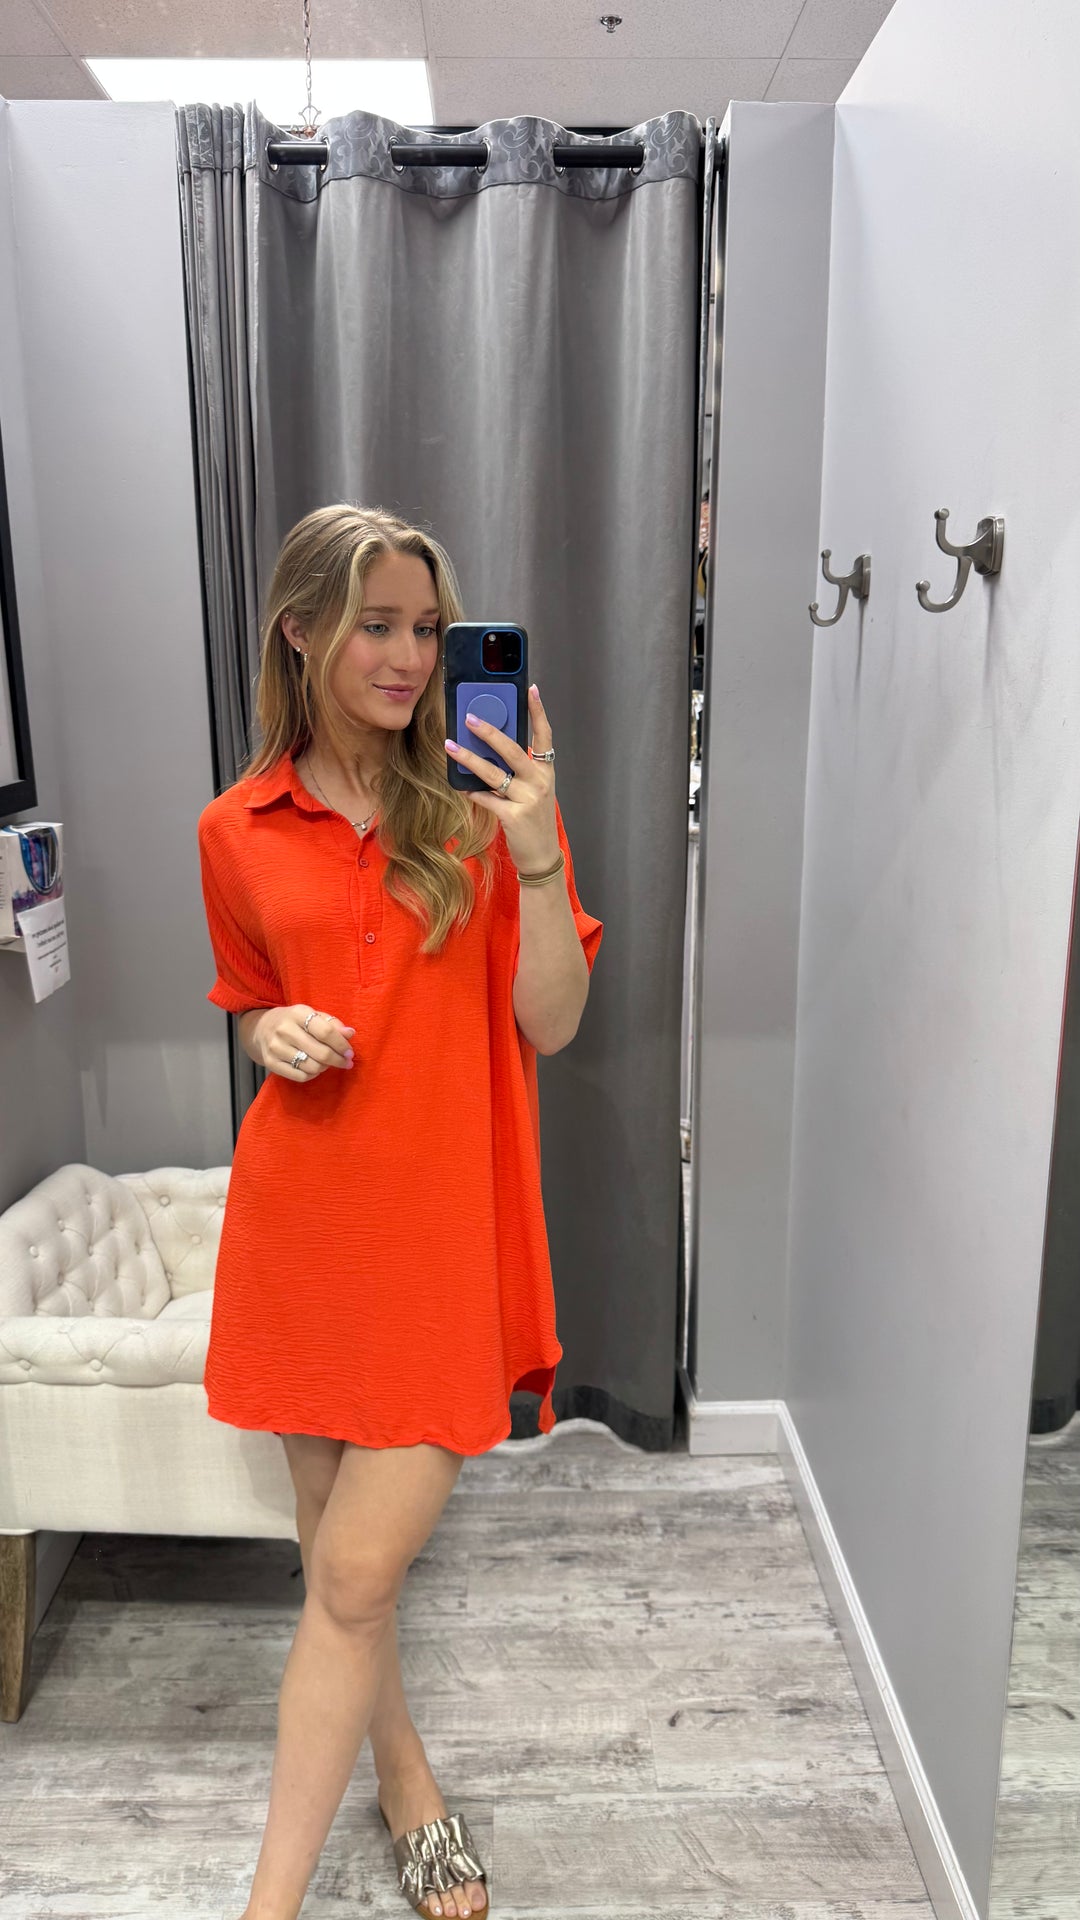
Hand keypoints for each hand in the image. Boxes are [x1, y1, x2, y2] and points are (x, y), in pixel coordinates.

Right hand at [254, 1005, 355, 1080]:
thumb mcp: (311, 1015)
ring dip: (325, 1068)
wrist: (260, 1028)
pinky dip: (312, 1074)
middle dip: (338, 1060)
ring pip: (311, 1067)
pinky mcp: (270, 1063)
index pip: (326, 1032)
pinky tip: (314, 1068)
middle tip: (346, 1062)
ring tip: (328, 1063)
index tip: (350, 1053)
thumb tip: (350, 1033)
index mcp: (298, 1013)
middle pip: (320, 1053)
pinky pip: (300, 1076)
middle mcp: (284, 1030)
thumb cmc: (294, 1022)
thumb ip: (332, 1024)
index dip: (342, 1045)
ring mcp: (276, 1047)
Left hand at [444, 683, 559, 872]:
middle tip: (470, 718)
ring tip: (450, 747)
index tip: (531, 690)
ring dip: (469, 759)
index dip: (538, 712)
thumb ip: (518, 771)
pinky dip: (472, 792)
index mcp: (545, 771)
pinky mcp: (514, 817)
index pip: (544, 735)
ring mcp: (528, 799)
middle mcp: (539, 782)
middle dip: (489, 732)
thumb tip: (489, 749)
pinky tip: (461, 786)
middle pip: (512, 750)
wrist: (541, 856)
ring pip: (494, 773)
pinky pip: (486, 798)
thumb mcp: (534, 790)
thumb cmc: (534, 819)